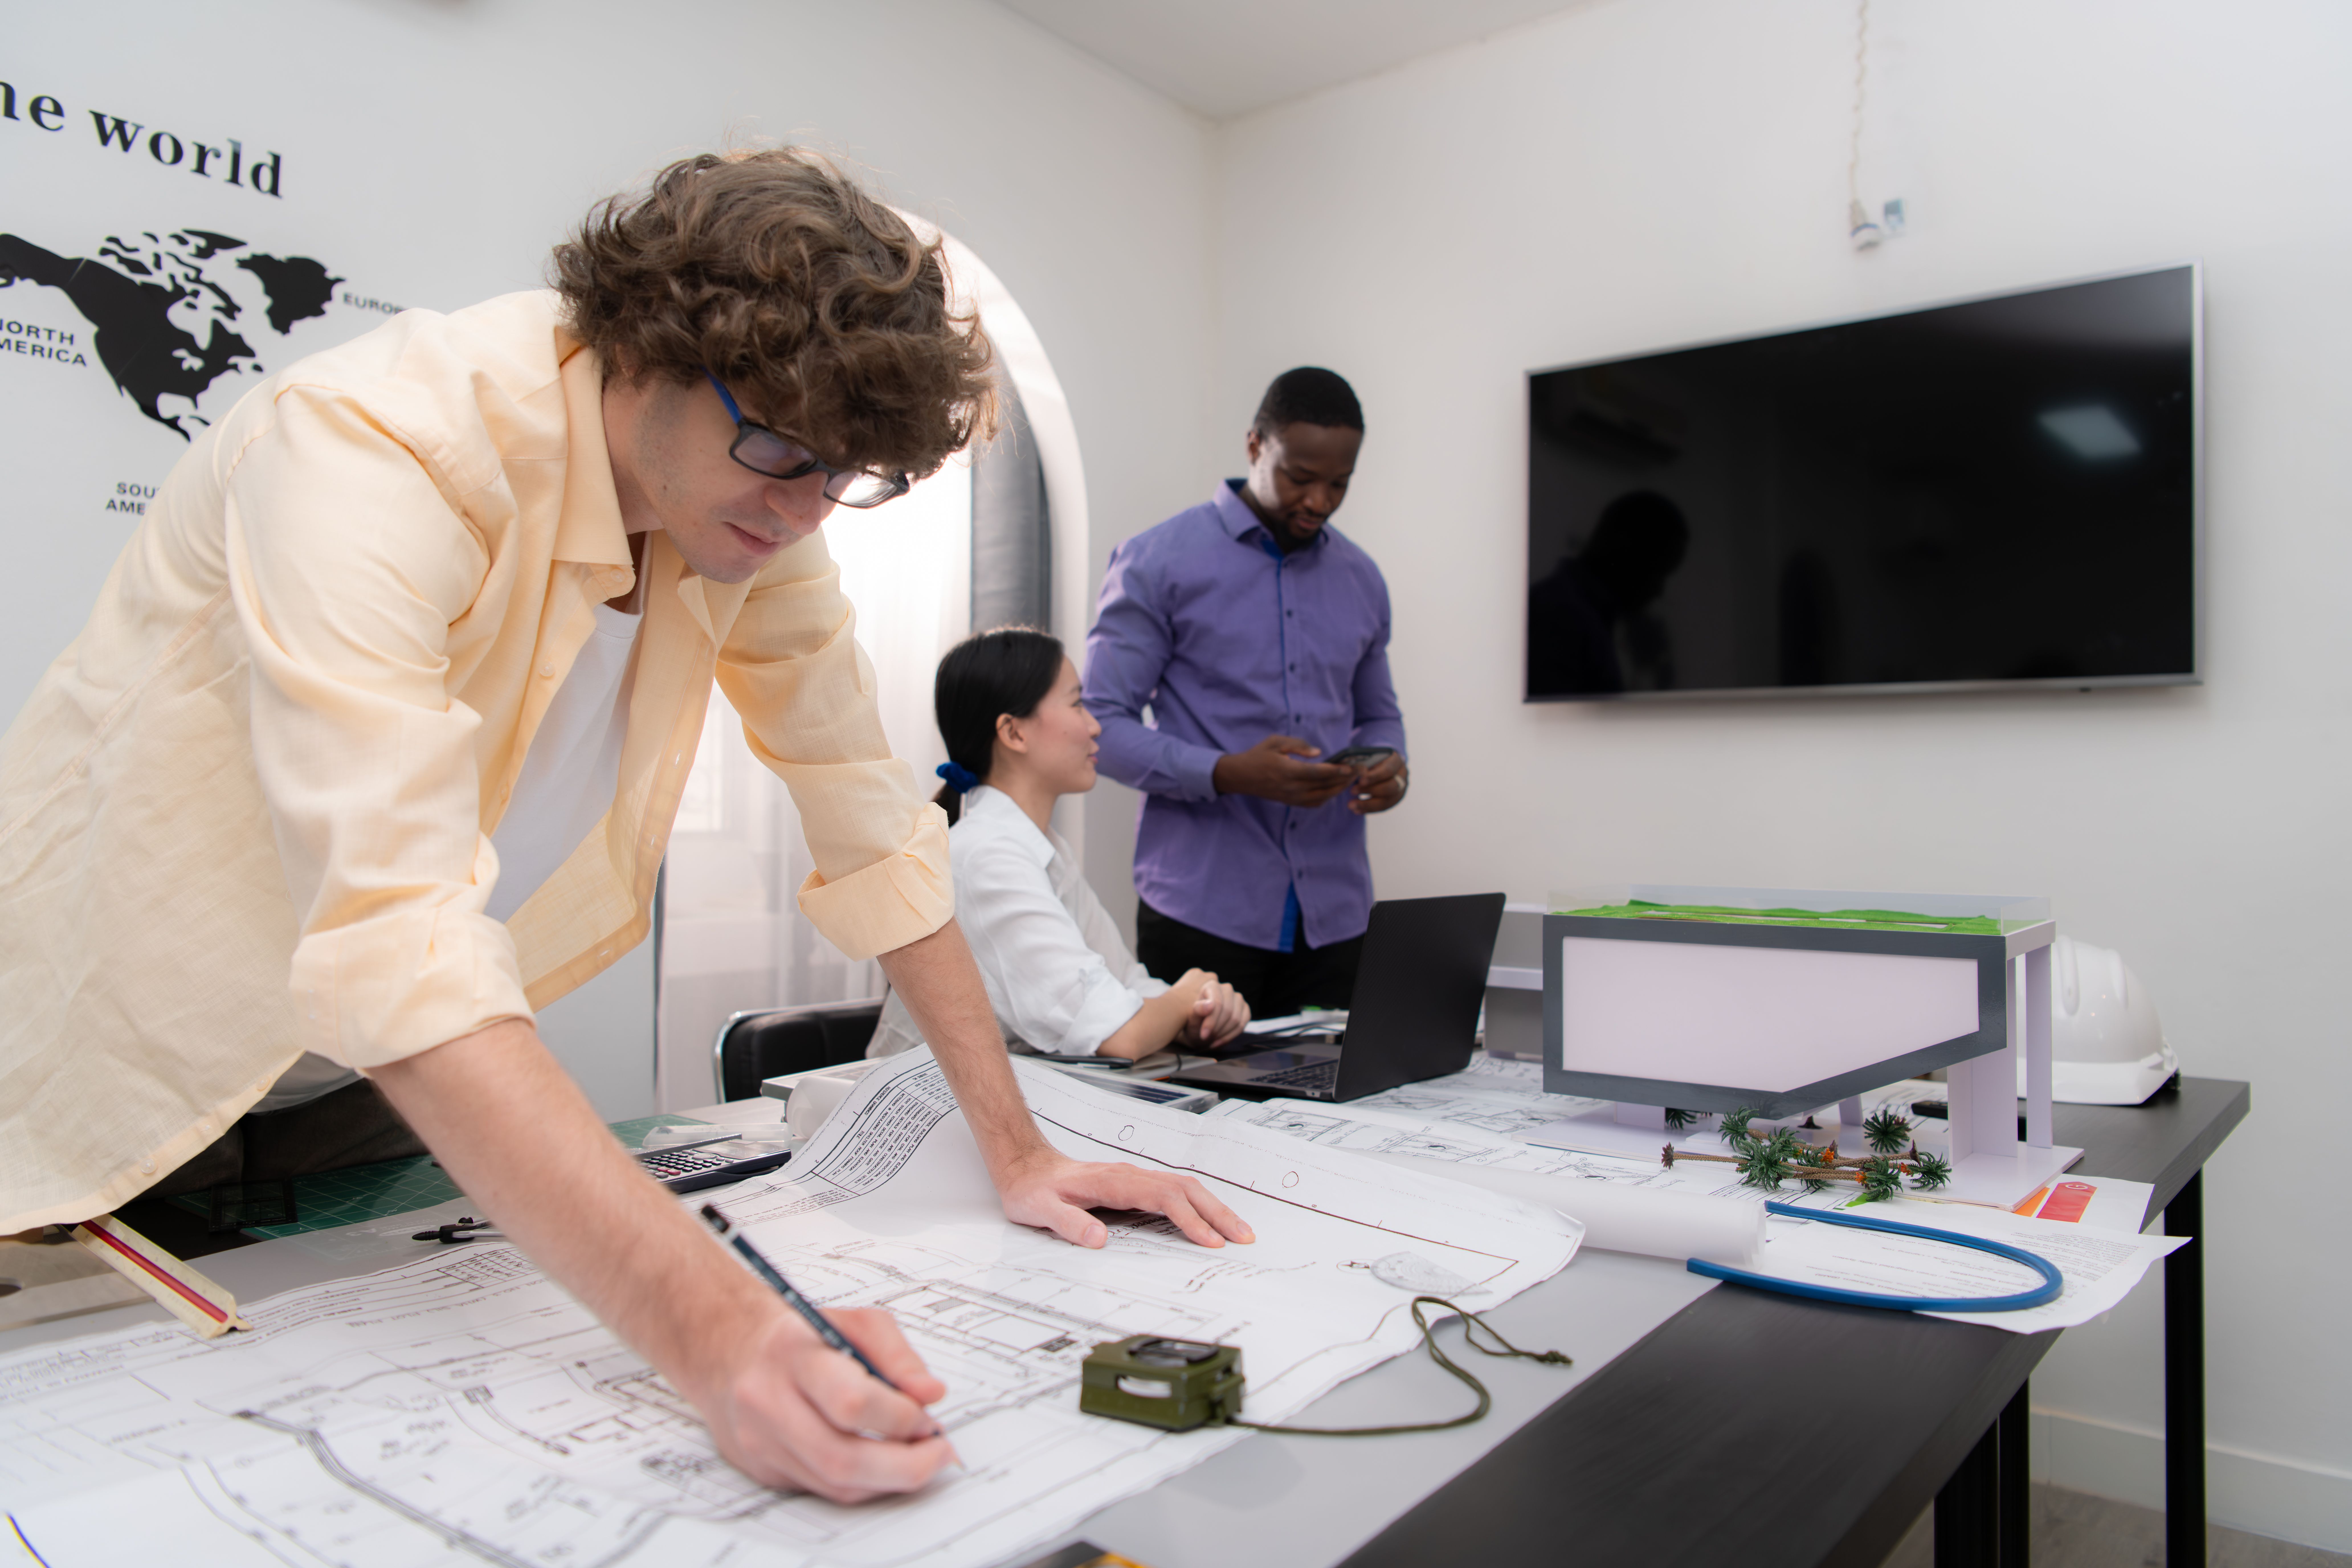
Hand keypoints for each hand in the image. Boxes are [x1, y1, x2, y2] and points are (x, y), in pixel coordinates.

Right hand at [694, 1307, 957, 1503]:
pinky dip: (862, 1483)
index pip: (850, 1401)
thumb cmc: (801, 1335)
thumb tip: (930, 1394)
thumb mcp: (856, 1322)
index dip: (900, 1418)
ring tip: (918, 1458)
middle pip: (842, 1457)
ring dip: (888, 1479)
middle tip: (939, 1454)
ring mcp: (761, 1442)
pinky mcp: (763, 1469)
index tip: (928, 1418)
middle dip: (904, 1465)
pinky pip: (823, 1490)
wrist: (730, 1352)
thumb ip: (898, 1355)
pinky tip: (883, 1465)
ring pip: (834, 1483)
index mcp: (793, 1355)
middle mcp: (768, 1402)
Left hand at [994, 1145, 1255, 1248]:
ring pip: (1185, 1188)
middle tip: (1243, 1237)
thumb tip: (1098, 1240)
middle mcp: (1130, 1176)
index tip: (1208, 1241)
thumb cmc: (1034, 1189)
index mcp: (1114, 1181)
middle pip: (1185, 1188)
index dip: (1189, 1219)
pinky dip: (1198, 1206)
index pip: (1163, 1197)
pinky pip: (1175, 1193)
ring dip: (1213, 1208)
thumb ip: (1068, 1223)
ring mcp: (1135, 1180)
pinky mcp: (1135, 1187)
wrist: (1026, 1166)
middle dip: (1217, 1212)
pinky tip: (1209, 1221)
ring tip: (1237, 1231)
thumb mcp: (1040, 1210)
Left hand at [1176, 973, 1250, 1048]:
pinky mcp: (1245, 1009)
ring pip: (1236, 1020)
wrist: (1199, 1029)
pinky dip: (1230, 1036)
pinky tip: (1219, 1042)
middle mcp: (1227, 989)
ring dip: (1223, 1034)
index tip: (1203, 1035)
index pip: (1217, 1004)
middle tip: (1206, 1038)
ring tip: (1211, 1040)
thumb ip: (1198, 1010)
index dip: (1211, 1021)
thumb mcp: (1191, 1018)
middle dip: (1217, 1028)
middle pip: (1228, 1012)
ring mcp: (1238, 999)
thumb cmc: (1193, 1022)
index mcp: (1212, 985)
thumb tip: (1211, 1005)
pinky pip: (1242, 1025)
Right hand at [1212, 734, 1352, 806]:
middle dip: (1344, 779)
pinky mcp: (1291, 802)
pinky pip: (1314, 803)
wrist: (1240, 776)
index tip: (1351, 766)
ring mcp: (1291, 797)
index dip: (1337, 770)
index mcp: (1288, 770)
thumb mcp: (1275, 742)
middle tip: (1359, 772)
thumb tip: (1319, 752)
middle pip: (1324, 786)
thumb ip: (1299, 745)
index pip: (1318, 773)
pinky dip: (1327, 797)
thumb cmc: (1258, 755)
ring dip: (1338, 789)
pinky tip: (1334, 789)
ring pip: (1322, 797)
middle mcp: (1291, 787)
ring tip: (1350, 780)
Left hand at [1345, 751, 1407, 813]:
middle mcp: (1402, 775)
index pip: (1388, 770)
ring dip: (1367, 804)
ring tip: (1351, 805)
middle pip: (1390, 787)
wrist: (1381, 766)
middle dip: (1370, 790)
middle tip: (1352, 791)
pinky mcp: (1396, 799)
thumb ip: (1364, 764)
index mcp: (1396, 761)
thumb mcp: (1369, 757)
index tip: (1360, 781)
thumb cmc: (1372, 760)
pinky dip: (1369, 809)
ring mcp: (1401, 789)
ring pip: (1387, 800)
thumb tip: (1353, 771)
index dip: (1375, 776)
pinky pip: (1383, 807)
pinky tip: (1357, 810)